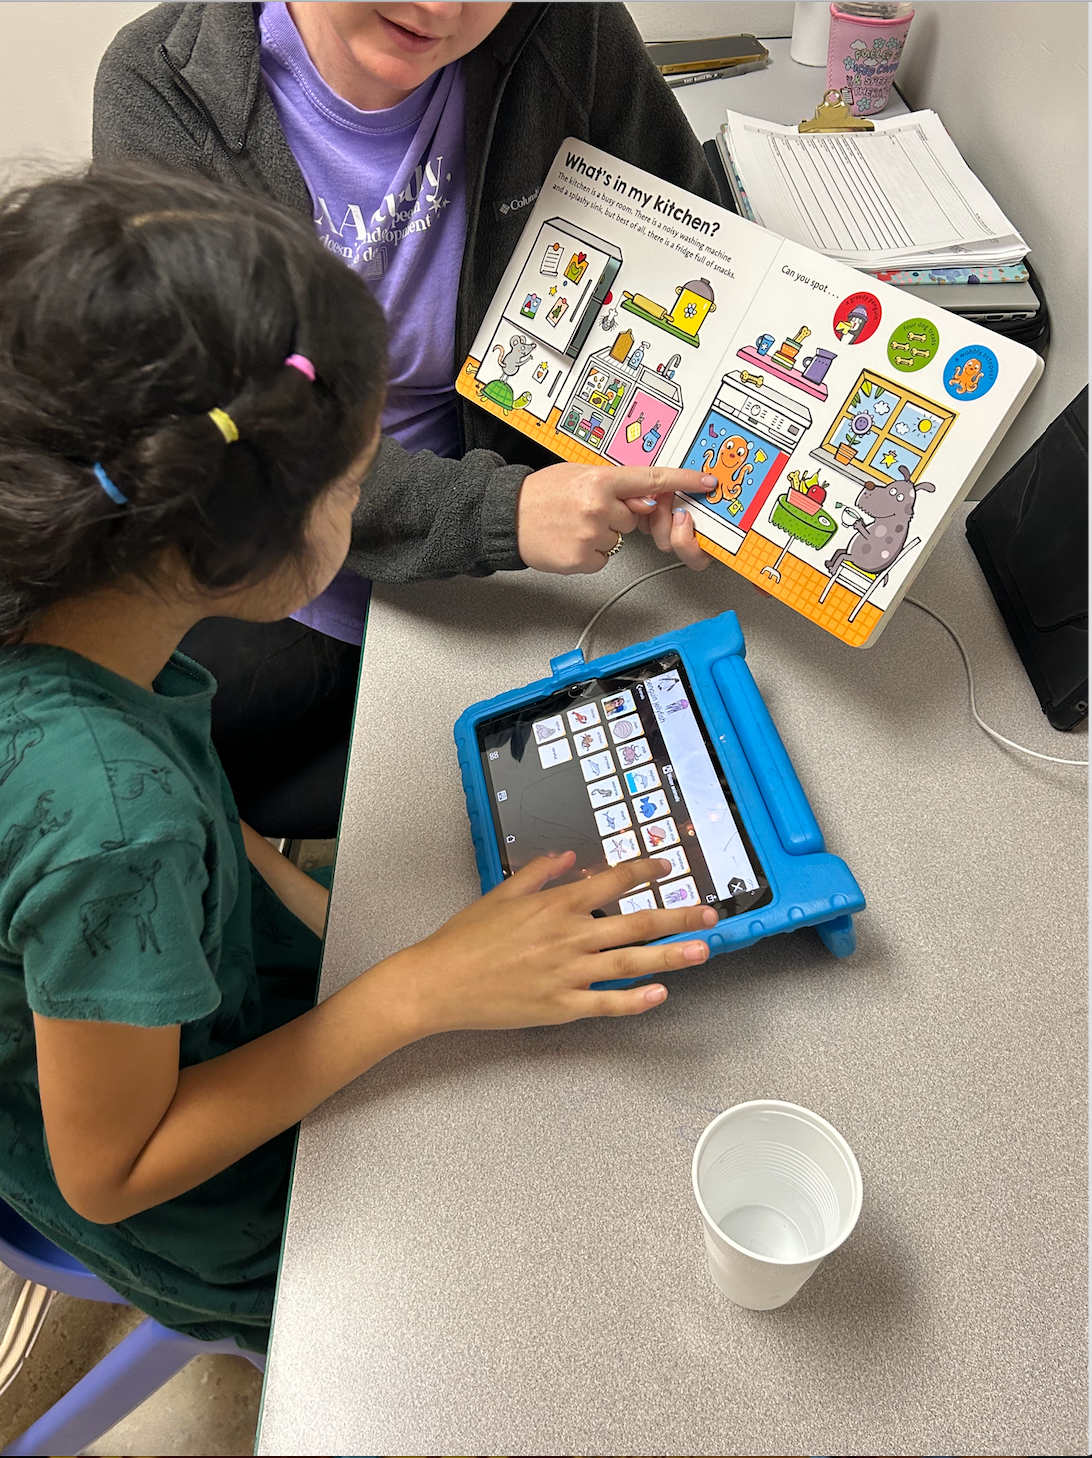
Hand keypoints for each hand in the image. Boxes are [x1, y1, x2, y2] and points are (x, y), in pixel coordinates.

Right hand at [373, 852, 716, 1036]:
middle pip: (635, 922)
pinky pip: (607, 1003)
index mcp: (554, 905)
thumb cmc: (464, 938)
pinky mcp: (560, 1006)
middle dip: (677, 916)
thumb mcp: (501, 893)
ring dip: (671, 955)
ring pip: (631, 961)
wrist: (438, 982)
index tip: (665, 867)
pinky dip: (636, 1000)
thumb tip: (568, 857)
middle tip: (709, 914)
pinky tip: (660, 995)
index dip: (643, 872)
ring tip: (702, 951)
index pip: (611, 882)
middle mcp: (568, 936)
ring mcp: (567, 973)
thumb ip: (539, 873)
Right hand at [515, 464, 717, 573]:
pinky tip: (570, 541)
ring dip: (601, 535)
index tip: (706, 482)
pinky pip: (604, 558)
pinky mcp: (584, 558)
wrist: (507, 517)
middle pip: (634, 518)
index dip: (682, 480)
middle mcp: (599, 505)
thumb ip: (614, 484)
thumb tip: (643, 499)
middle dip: (616, 516)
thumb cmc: (540, 494)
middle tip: (586, 511)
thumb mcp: (578, 474)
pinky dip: (590, 553)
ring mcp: (592, 534)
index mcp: (600, 479)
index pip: (651, 479)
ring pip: (619, 539)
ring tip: (573, 526)